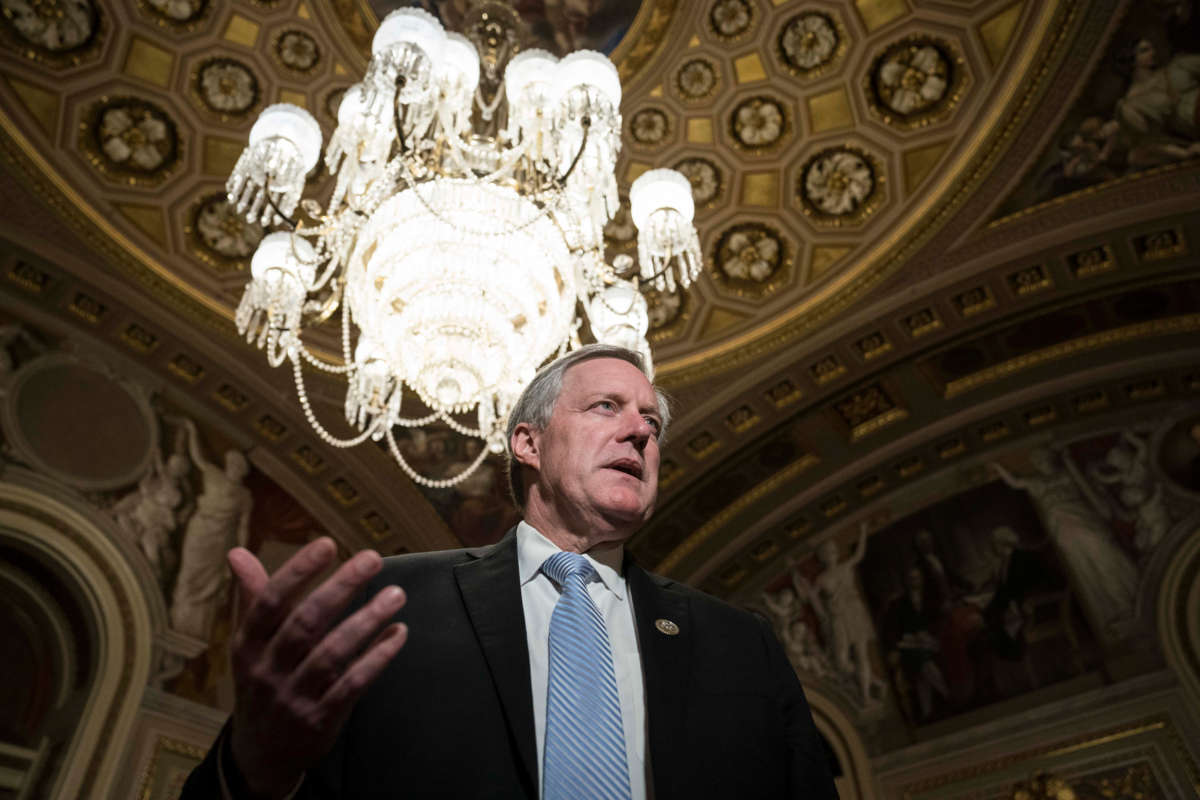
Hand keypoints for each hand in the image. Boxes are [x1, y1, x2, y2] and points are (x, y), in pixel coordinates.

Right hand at [226, 538, 408, 796]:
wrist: (260, 755)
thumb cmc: (260, 683)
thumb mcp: (248, 645)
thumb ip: (251, 598)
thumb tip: (237, 553)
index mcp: (247, 646)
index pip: (269, 602)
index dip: (298, 572)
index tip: (327, 544)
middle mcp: (266, 670)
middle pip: (305, 623)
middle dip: (340, 587)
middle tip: (373, 559)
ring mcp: (293, 697)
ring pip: (332, 654)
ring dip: (367, 620)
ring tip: (396, 595)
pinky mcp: (319, 719)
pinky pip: (352, 685)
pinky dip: (377, 658)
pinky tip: (397, 633)